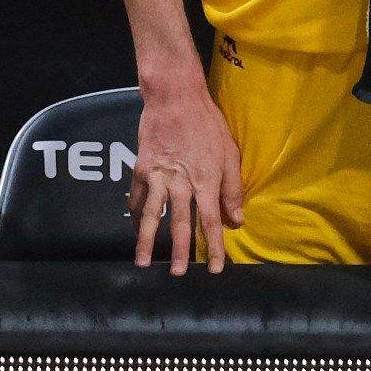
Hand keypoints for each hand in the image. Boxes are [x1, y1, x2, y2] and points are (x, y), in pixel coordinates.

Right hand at [129, 75, 243, 275]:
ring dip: (146, 240)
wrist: (174, 97)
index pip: (211, 222)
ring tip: (142, 261)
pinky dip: (135, 211)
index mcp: (206, 181)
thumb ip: (232, 189)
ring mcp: (158, 176)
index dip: (213, 246)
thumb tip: (237, 219)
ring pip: (151, 214)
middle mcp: (181, 183)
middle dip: (179, 251)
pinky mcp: (142, 167)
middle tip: (177, 273)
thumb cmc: (208, 123)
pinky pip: (138, 195)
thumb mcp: (230, 153)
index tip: (214, 268)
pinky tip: (134, 224)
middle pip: (179, 223)